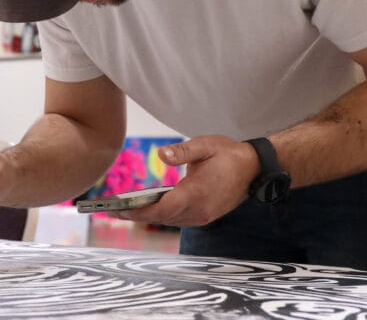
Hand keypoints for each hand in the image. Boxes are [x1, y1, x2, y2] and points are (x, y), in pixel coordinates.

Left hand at [113, 135, 258, 225]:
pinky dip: (162, 215)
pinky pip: (179, 219)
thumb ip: (182, 152)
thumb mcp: (205, 145)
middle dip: (137, 215)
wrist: (254, 169)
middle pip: (162, 218)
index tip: (119, 210)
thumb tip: (161, 155)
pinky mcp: (205, 216)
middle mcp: (199, 210)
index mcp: (197, 193)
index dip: (139, 212)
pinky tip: (148, 208)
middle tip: (112, 211)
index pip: (162, 209)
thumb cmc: (228, 154)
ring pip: (170, 220)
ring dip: (148, 217)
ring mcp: (203, 216)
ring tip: (124, 210)